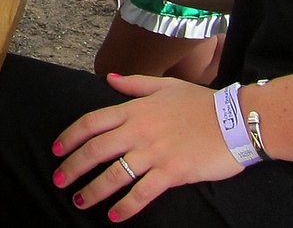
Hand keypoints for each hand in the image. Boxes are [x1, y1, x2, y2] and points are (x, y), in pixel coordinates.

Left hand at [55, 73, 244, 220]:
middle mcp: (138, 130)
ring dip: (93, 190)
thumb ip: (135, 84)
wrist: (236, 120)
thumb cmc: (202, 103)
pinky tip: (115, 216)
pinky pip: (142, 192)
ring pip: (114, 174)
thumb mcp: (166, 86)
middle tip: (59, 181)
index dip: (70, 137)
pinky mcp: (171, 172)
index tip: (57, 150)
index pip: (92, 122)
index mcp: (134, 109)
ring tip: (80, 201)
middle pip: (95, 150)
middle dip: (72, 167)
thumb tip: (110, 79)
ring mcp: (154, 152)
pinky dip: (126, 206)